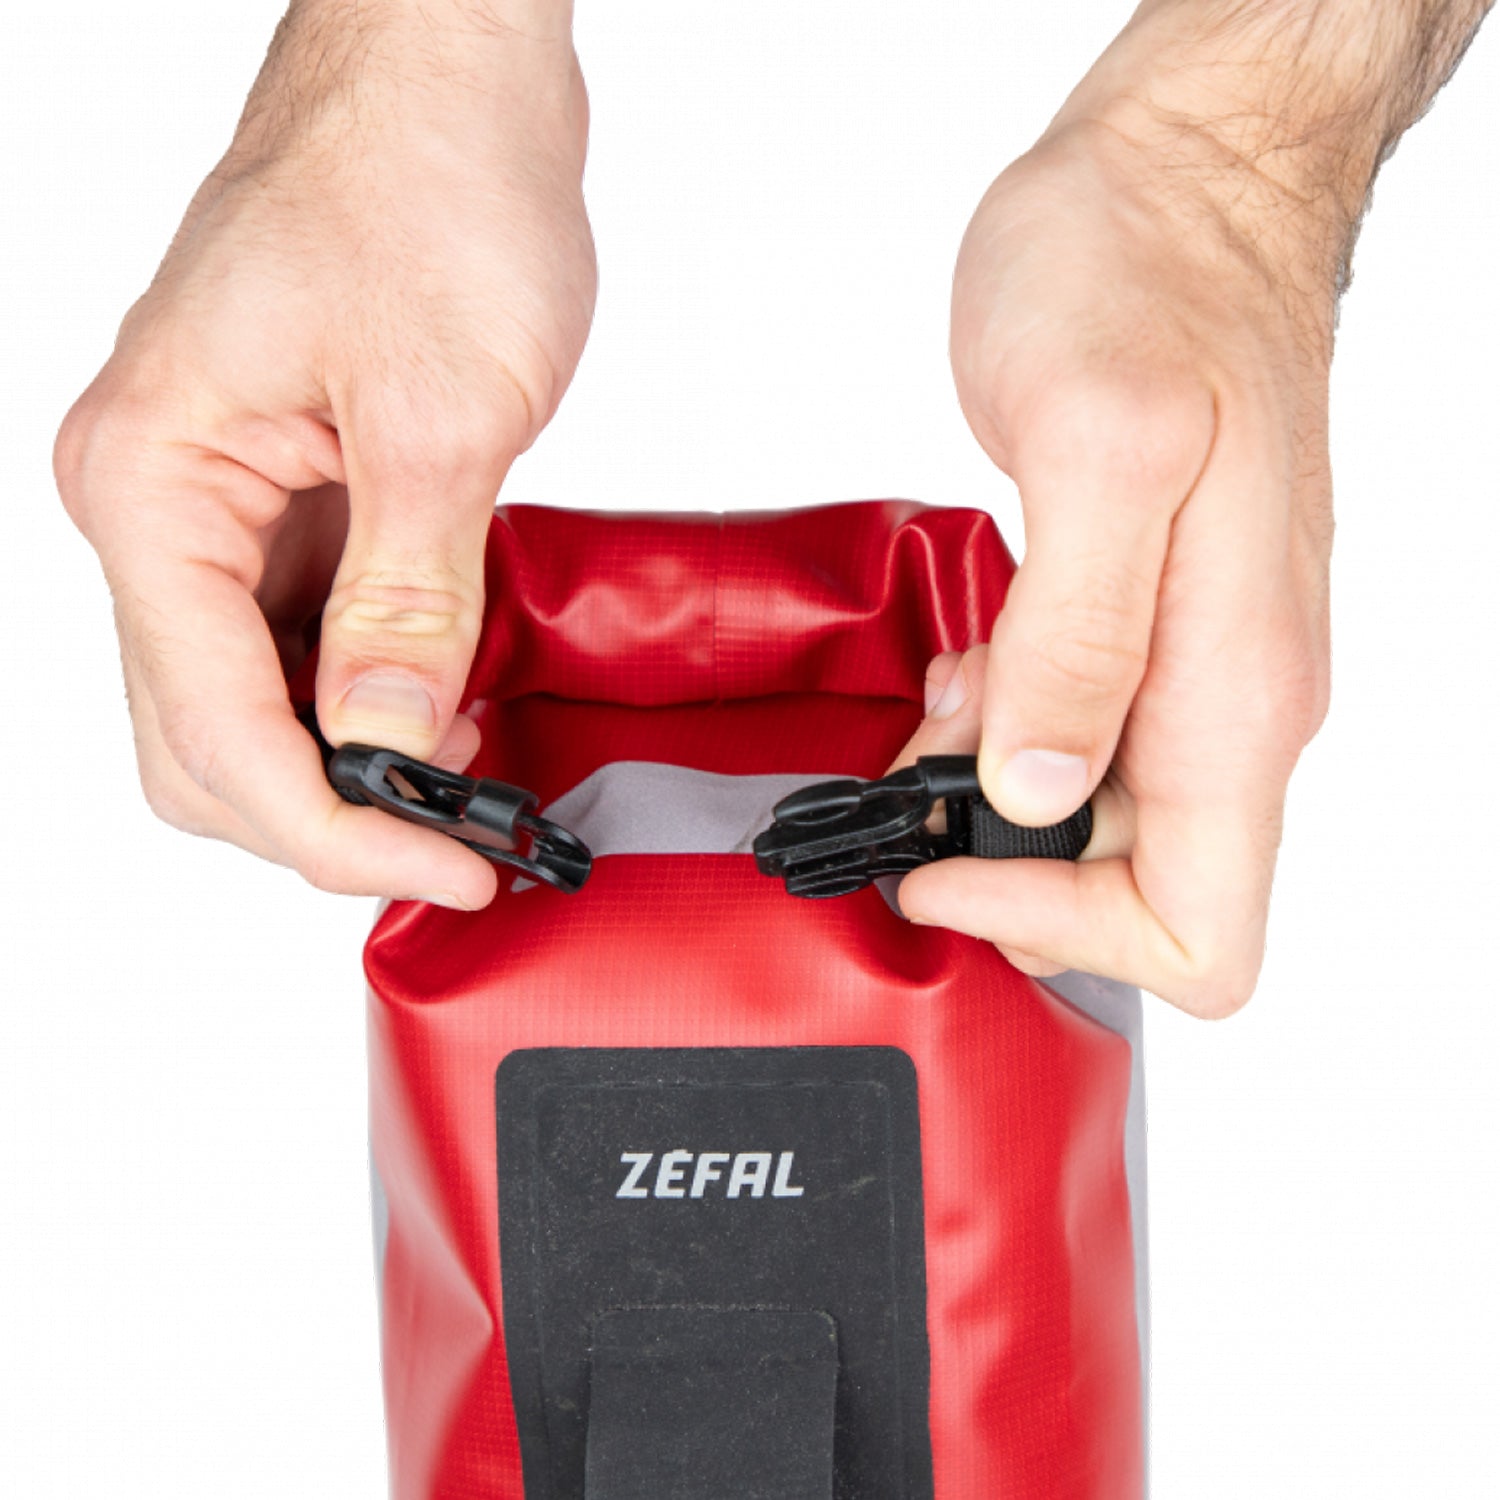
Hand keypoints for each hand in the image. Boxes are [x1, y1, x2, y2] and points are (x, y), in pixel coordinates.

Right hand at [54, 0, 592, 908]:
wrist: (447, 72)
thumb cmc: (424, 181)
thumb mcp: (440, 416)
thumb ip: (406, 597)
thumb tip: (381, 738)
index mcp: (153, 484)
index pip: (213, 727)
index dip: (330, 828)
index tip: (445, 867)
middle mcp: (162, 503)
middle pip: (207, 736)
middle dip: (326, 812)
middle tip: (456, 842)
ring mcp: (222, 503)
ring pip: (253, 697)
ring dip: (350, 758)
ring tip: (467, 776)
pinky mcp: (288, 492)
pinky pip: (306, 632)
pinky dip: (372, 689)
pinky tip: (449, 699)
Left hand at [898, 106, 1342, 1014]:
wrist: (1183, 192)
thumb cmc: (1156, 277)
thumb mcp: (1101, 447)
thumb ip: (1080, 636)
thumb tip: (1042, 786)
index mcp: (1235, 691)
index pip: (1198, 930)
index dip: (1060, 926)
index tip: (946, 854)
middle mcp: (1227, 702)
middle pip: (1134, 895)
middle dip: (1007, 866)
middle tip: (909, 786)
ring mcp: (1189, 671)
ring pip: (1092, 826)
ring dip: (993, 801)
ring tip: (934, 713)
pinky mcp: (1143, 632)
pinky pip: (1072, 741)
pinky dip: (999, 735)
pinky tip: (965, 670)